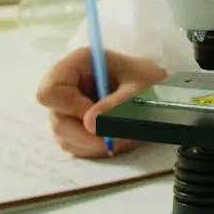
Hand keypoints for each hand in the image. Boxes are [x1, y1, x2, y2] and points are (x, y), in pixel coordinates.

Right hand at [35, 47, 166, 158]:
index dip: (70, 107)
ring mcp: (69, 106)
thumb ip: (117, 105)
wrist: (162, 94)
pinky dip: (93, 149)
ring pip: (63, 135)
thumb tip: (89, 123)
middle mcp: (68, 84)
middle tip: (114, 138)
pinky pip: (74, 144)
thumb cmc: (151, 81)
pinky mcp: (76, 124)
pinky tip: (114, 140)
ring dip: (91, 144)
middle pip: (56, 117)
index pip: (50, 90)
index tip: (96, 117)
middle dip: (84, 134)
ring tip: (121, 139)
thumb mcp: (140, 89)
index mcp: (79, 64)